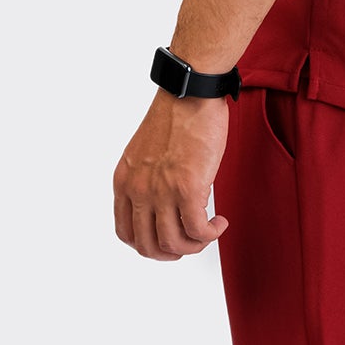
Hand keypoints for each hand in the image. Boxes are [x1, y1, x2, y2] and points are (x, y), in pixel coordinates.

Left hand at [113, 90, 230, 259]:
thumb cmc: (177, 114)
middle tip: (190, 242)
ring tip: (208, 231)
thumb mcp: (145, 152)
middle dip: (171, 252)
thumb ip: (147, 179)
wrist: (191, 91)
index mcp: (124, 181)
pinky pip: (198, 231)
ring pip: (173, 244)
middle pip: (148, 246)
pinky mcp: (188, 189)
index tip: (167, 238)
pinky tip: (219, 222)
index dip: (148, 244)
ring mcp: (161, 191)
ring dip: (194, 246)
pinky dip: (211, 234)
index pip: (126, 232)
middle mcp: (138, 190)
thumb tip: (165, 206)